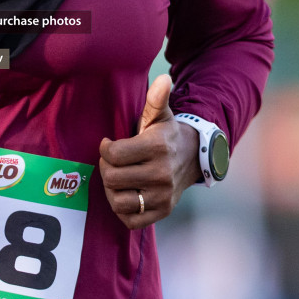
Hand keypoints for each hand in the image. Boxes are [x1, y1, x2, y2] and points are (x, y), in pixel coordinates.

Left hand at [99, 74, 200, 229]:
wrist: (193, 158)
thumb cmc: (167, 135)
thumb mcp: (161, 115)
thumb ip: (156, 98)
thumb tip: (163, 78)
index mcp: (157, 148)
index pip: (113, 154)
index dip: (105, 149)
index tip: (109, 144)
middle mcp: (161, 174)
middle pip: (112, 178)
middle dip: (106, 168)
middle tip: (111, 162)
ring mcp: (163, 196)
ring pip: (118, 202)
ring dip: (111, 190)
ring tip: (116, 179)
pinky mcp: (162, 212)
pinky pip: (130, 220)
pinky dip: (122, 210)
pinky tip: (125, 194)